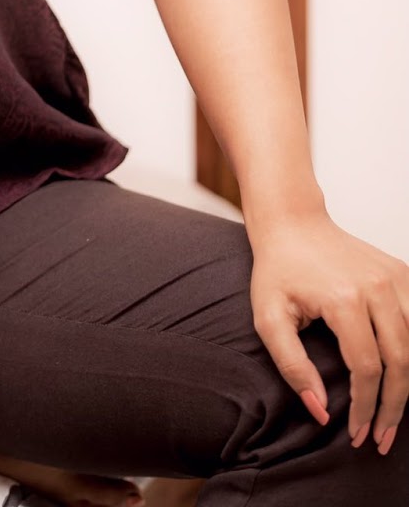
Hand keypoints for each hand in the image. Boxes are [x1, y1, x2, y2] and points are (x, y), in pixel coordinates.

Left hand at [247, 210, 408, 453]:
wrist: (293, 223)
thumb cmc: (278, 269)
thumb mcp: (268, 317)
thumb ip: (291, 366)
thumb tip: (320, 411)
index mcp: (344, 298)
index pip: (367, 368)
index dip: (365, 408)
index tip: (357, 435)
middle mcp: (377, 287)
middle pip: (400, 362)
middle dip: (393, 409)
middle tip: (382, 439)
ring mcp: (394, 278)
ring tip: (394, 418)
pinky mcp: (402, 274)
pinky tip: (406, 378)